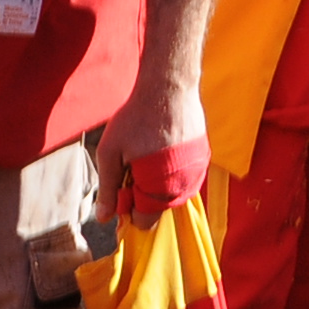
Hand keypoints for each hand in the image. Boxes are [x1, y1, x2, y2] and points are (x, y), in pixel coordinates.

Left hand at [91, 76, 207, 226]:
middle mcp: (183, 186)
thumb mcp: (110, 153)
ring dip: (158, 184)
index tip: (122, 188)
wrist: (169, 87)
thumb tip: (104, 218)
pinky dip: (172, 172)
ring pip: (173, 195)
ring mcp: (197, 172)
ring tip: (148, 155)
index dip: (128, 209)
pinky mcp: (204, 158)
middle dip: (143, 196)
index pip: (143, 221)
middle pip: (159, 209)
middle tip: (133, 166)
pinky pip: (185, 179)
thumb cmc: (135, 119)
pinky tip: (161, 150)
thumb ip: (107, 188)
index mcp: (158, 189)